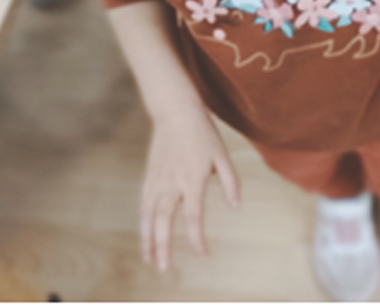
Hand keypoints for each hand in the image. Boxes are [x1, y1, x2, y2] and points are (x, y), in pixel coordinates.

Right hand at [141, 104, 239, 270]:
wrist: (175, 111)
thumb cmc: (202, 133)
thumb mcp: (222, 155)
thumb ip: (230, 182)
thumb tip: (236, 207)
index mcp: (192, 179)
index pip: (193, 216)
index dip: (197, 237)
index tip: (202, 254)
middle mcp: (172, 182)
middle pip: (163, 221)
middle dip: (162, 246)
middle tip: (163, 268)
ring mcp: (157, 179)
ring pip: (148, 215)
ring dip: (148, 239)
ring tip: (149, 259)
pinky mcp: (150, 176)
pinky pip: (144, 204)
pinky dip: (143, 222)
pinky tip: (145, 234)